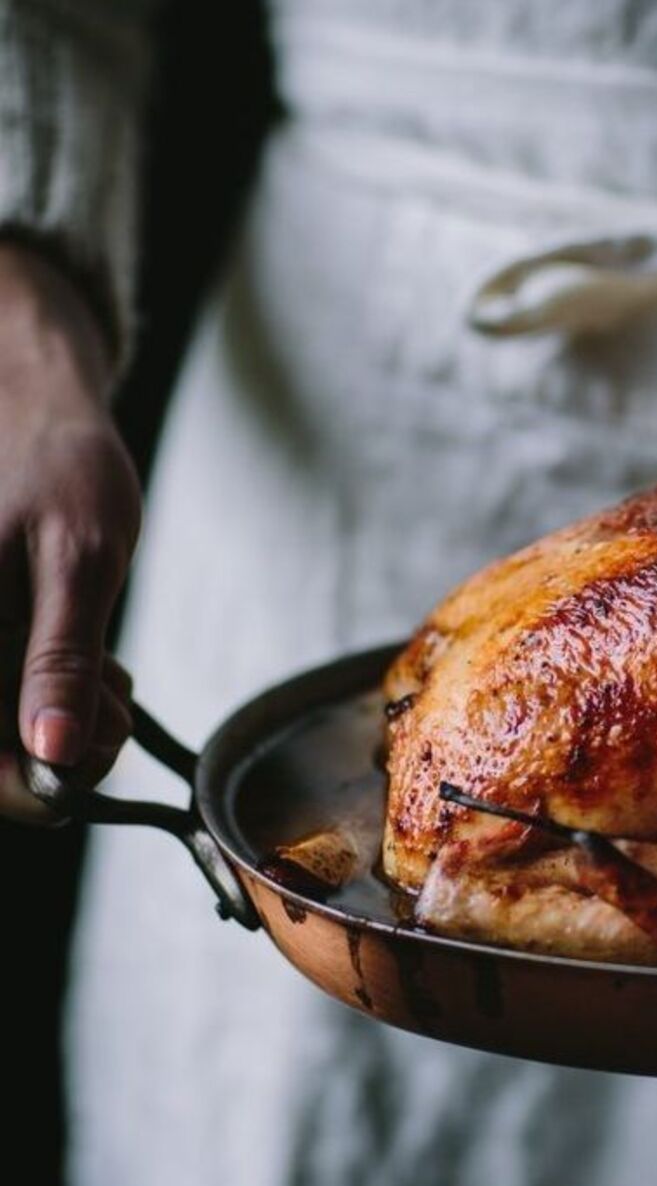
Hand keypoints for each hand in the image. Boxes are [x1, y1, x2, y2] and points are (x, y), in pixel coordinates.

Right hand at [0, 241, 142, 820]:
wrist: (30, 402)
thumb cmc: (59, 466)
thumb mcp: (80, 560)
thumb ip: (61, 658)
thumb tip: (50, 751)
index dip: (39, 783)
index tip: (101, 751)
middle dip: (61, 748)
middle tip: (117, 700)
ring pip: (5, 731)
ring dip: (64, 723)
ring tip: (108, 672)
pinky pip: (7, 699)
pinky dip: (55, 697)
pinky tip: (93, 665)